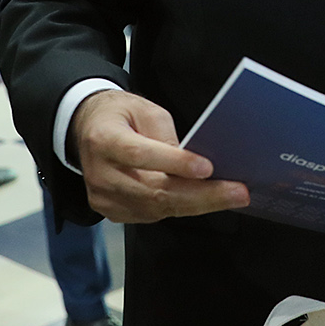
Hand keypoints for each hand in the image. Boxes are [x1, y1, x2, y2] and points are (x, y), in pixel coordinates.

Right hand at [71, 89, 248, 222]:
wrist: (86, 130)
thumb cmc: (121, 116)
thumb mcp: (144, 110)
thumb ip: (167, 136)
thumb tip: (196, 164)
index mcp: (104, 139)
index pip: (140, 154)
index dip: (175, 163)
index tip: (208, 168)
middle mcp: (99, 173)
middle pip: (154, 191)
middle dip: (201, 194)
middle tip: (238, 192)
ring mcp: (103, 197)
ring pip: (157, 208)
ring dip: (198, 204)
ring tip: (231, 197)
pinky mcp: (111, 212)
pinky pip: (152, 215)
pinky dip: (181, 208)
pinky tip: (205, 201)